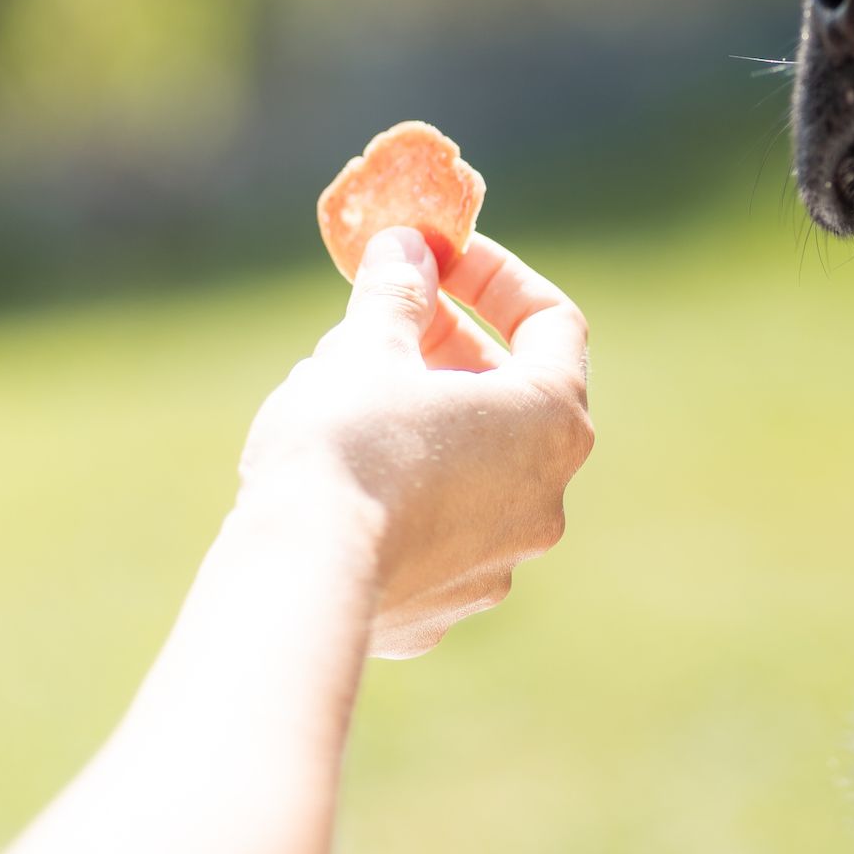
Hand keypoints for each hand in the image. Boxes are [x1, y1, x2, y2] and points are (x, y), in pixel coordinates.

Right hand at [238, 228, 592, 657]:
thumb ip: (398, 290)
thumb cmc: (347, 445)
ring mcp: (499, 561)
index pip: (553, 323)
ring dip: (419, 416)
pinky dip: (398, 489)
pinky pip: (431, 528)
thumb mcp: (368, 346)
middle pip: (512, 396)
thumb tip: (408, 248)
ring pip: (468, 464)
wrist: (300, 580)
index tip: (436, 258)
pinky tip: (336, 474)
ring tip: (341, 392)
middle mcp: (544, 497)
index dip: (494, 278)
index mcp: (550, 422)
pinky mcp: (443, 605)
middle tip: (385, 319)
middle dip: (447, 347)